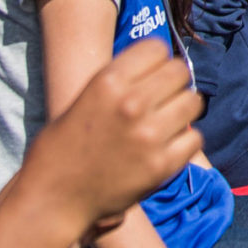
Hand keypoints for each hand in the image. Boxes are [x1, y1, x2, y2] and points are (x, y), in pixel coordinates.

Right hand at [23, 39, 204, 227]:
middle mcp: (131, 103)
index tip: (152, 72)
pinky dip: (185, 141)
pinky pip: (195, 138)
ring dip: (182, 109)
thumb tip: (157, 69)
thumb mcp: (83, 100)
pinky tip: (168, 146)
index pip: (157, 48)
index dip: (156, 60)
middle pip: (179, 71)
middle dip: (173, 82)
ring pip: (192, 102)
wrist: (52, 199)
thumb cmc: (61, 149)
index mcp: (107, 82)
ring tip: (168, 120)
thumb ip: (119, 83)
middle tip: (164, 97)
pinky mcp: (162, 165)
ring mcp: (149, 135)